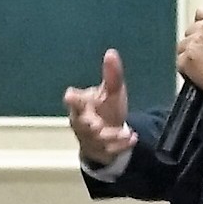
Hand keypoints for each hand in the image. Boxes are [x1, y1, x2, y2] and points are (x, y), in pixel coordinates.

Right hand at [64, 49, 134, 166]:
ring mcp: (90, 138)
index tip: (70, 96)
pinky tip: (132, 139)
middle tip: (97, 124)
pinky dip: (121, 146)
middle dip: (88, 124)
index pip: (74, 101)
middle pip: (81, 124)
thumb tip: (111, 52)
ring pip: (97, 139)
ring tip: (127, 133)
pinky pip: (109, 151)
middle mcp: (82, 122)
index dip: (73, 99)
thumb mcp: (111, 91)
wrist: (107, 135)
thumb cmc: (105, 109)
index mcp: (81, 105)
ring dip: (111, 136)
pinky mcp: (100, 151)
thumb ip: (112, 75)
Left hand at [176, 8, 202, 98]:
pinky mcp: (184, 59)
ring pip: (182, 46)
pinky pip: (180, 63)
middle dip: (196, 42)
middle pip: (190, 31)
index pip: (202, 12)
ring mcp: (192, 43)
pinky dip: (186, 70)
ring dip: (189, 56)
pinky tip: (198, 76)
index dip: (201, 23)